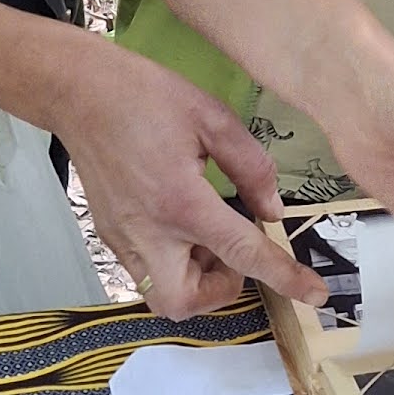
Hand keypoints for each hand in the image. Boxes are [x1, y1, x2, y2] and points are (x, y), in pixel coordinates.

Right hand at [49, 42, 325, 318]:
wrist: (79, 92)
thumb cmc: (146, 96)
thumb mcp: (213, 118)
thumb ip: (251, 168)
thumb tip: (271, 211)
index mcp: (181, 202)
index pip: (242, 254)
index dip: (284, 277)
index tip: (314, 295)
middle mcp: (148, 232)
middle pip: (184, 302)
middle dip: (218, 291)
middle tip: (231, 251)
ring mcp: (122, 237)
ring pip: (161, 294)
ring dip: (194, 279)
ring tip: (206, 233)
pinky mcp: (108, 234)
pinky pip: (144, 272)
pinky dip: (171, 263)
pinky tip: (181, 224)